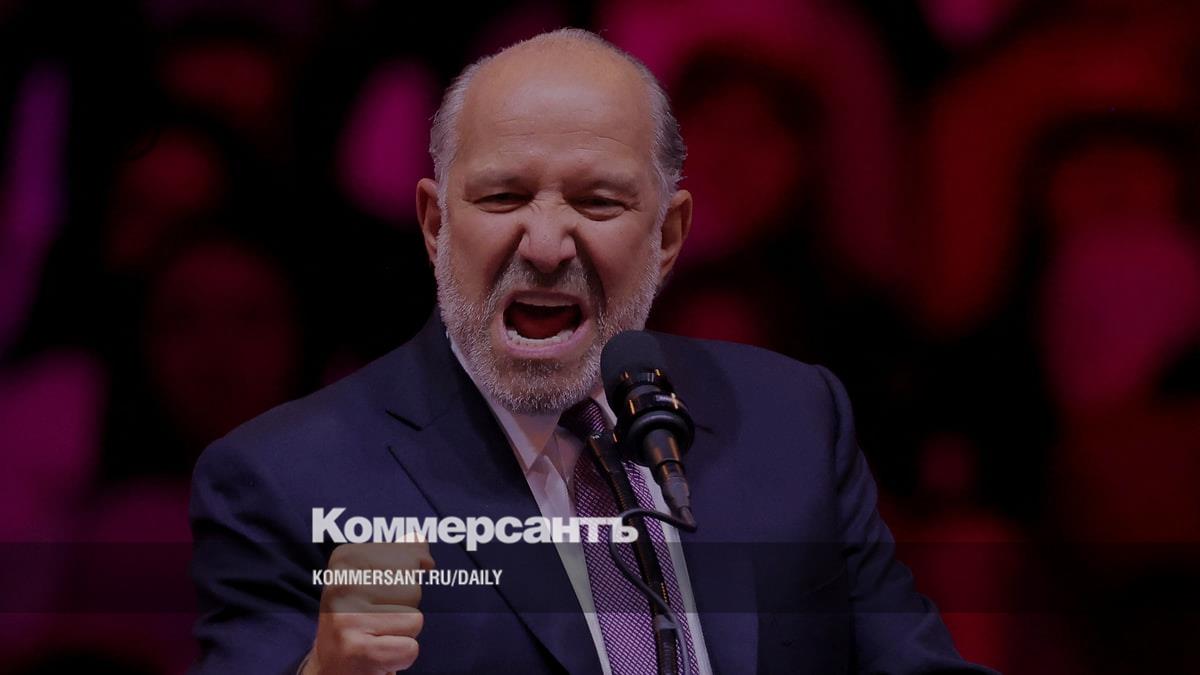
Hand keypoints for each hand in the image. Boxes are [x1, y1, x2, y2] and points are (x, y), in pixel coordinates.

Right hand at [302, 542, 434, 673]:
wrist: (332, 664)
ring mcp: (347, 619)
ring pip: (415, 619)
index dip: (408, 579)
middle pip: (414, 588)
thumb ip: (401, 554)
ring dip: (403, 631)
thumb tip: (422, 543)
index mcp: (345, 558)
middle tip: (378, 618)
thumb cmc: (360, 616)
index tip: (381, 593)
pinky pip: (411, 648)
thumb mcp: (373, 577)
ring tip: (377, 635)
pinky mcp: (359, 652)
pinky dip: (402, 655)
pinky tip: (379, 654)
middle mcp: (341, 585)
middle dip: (405, 607)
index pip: (411, 558)